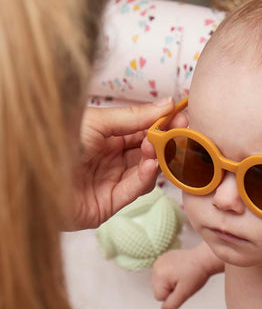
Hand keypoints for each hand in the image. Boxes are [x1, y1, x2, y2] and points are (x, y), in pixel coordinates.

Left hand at [69, 98, 185, 230]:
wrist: (33, 174)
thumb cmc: (57, 142)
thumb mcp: (98, 122)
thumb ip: (134, 117)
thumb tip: (167, 104)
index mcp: (105, 136)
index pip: (142, 130)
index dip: (162, 123)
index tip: (181, 116)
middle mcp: (110, 159)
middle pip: (148, 151)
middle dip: (165, 142)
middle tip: (180, 132)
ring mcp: (111, 182)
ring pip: (146, 172)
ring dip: (156, 160)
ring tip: (156, 149)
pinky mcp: (110, 204)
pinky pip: (134, 190)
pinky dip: (145, 178)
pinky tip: (151, 165)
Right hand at [152, 248, 210, 308]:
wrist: (204, 258)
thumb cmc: (196, 274)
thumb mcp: (185, 293)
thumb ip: (173, 304)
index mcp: (159, 275)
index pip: (159, 297)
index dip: (172, 296)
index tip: (182, 287)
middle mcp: (156, 267)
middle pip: (159, 290)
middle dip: (171, 289)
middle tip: (183, 282)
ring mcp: (159, 262)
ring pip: (161, 283)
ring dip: (171, 283)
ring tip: (183, 277)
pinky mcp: (163, 259)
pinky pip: (164, 275)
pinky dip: (172, 276)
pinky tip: (181, 271)